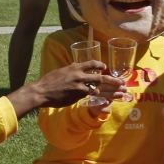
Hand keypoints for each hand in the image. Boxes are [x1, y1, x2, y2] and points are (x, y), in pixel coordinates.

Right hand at [7, 60, 123, 116]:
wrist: (42, 91)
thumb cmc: (48, 82)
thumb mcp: (60, 72)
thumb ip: (70, 70)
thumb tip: (75, 68)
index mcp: (74, 67)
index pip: (92, 63)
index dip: (100, 65)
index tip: (105, 67)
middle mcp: (79, 75)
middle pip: (100, 77)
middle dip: (112, 80)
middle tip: (121, 83)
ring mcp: (79, 85)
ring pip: (98, 87)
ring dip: (110, 91)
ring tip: (120, 93)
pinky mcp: (78, 95)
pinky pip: (92, 96)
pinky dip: (100, 98)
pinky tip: (107, 100)